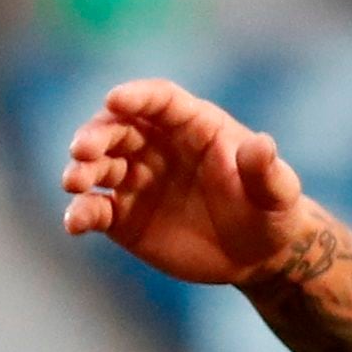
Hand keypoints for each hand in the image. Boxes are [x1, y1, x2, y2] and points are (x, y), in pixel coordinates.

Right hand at [58, 79, 314, 285]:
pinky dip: (81, 213)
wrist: (258, 254)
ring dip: (82, 170)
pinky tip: (74, 223)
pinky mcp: (124, 217)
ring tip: (74, 183)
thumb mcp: (277, 192)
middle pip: (119, 128)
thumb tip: (262, 145)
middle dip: (96, 134)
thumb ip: (266, 170)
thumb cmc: (272, 211)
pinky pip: (96, 209)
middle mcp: (158, 146)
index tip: (114, 99)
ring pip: (99, 165)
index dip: (137, 96)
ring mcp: (138, 180)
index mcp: (194, 127)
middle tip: (82, 150)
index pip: (160, 101)